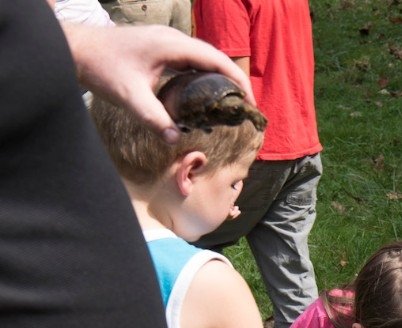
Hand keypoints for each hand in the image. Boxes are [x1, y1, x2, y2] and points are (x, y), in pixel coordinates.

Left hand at [62, 23, 252, 142]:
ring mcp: (166, 40)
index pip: (217, 60)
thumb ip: (155, 119)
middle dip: (234, 80)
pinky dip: (203, 74)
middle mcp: (173, 39)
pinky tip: (202, 92)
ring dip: (219, 76)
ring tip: (229, 100)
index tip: (251, 103)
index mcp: (172, 45)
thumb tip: (176, 140)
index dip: (239, 80)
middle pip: (214, 57)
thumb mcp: (130, 97)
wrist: (76, 49)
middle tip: (245, 107)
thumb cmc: (101, 68)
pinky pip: (190, 58)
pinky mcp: (159, 46)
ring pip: (203, 57)